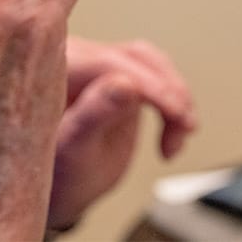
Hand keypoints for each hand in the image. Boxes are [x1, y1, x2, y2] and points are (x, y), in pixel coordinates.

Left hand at [47, 38, 197, 229]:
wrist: (62, 184)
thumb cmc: (56, 169)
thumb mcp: (73, 149)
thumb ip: (94, 115)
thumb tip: (126, 84)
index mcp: (57, 68)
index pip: (108, 63)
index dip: (148, 84)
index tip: (175, 113)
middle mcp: (77, 57)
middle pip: (134, 56)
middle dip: (167, 89)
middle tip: (185, 125)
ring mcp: (100, 64)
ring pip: (149, 61)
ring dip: (175, 95)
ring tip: (182, 132)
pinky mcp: (119, 76)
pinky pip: (155, 76)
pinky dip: (173, 104)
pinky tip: (173, 137)